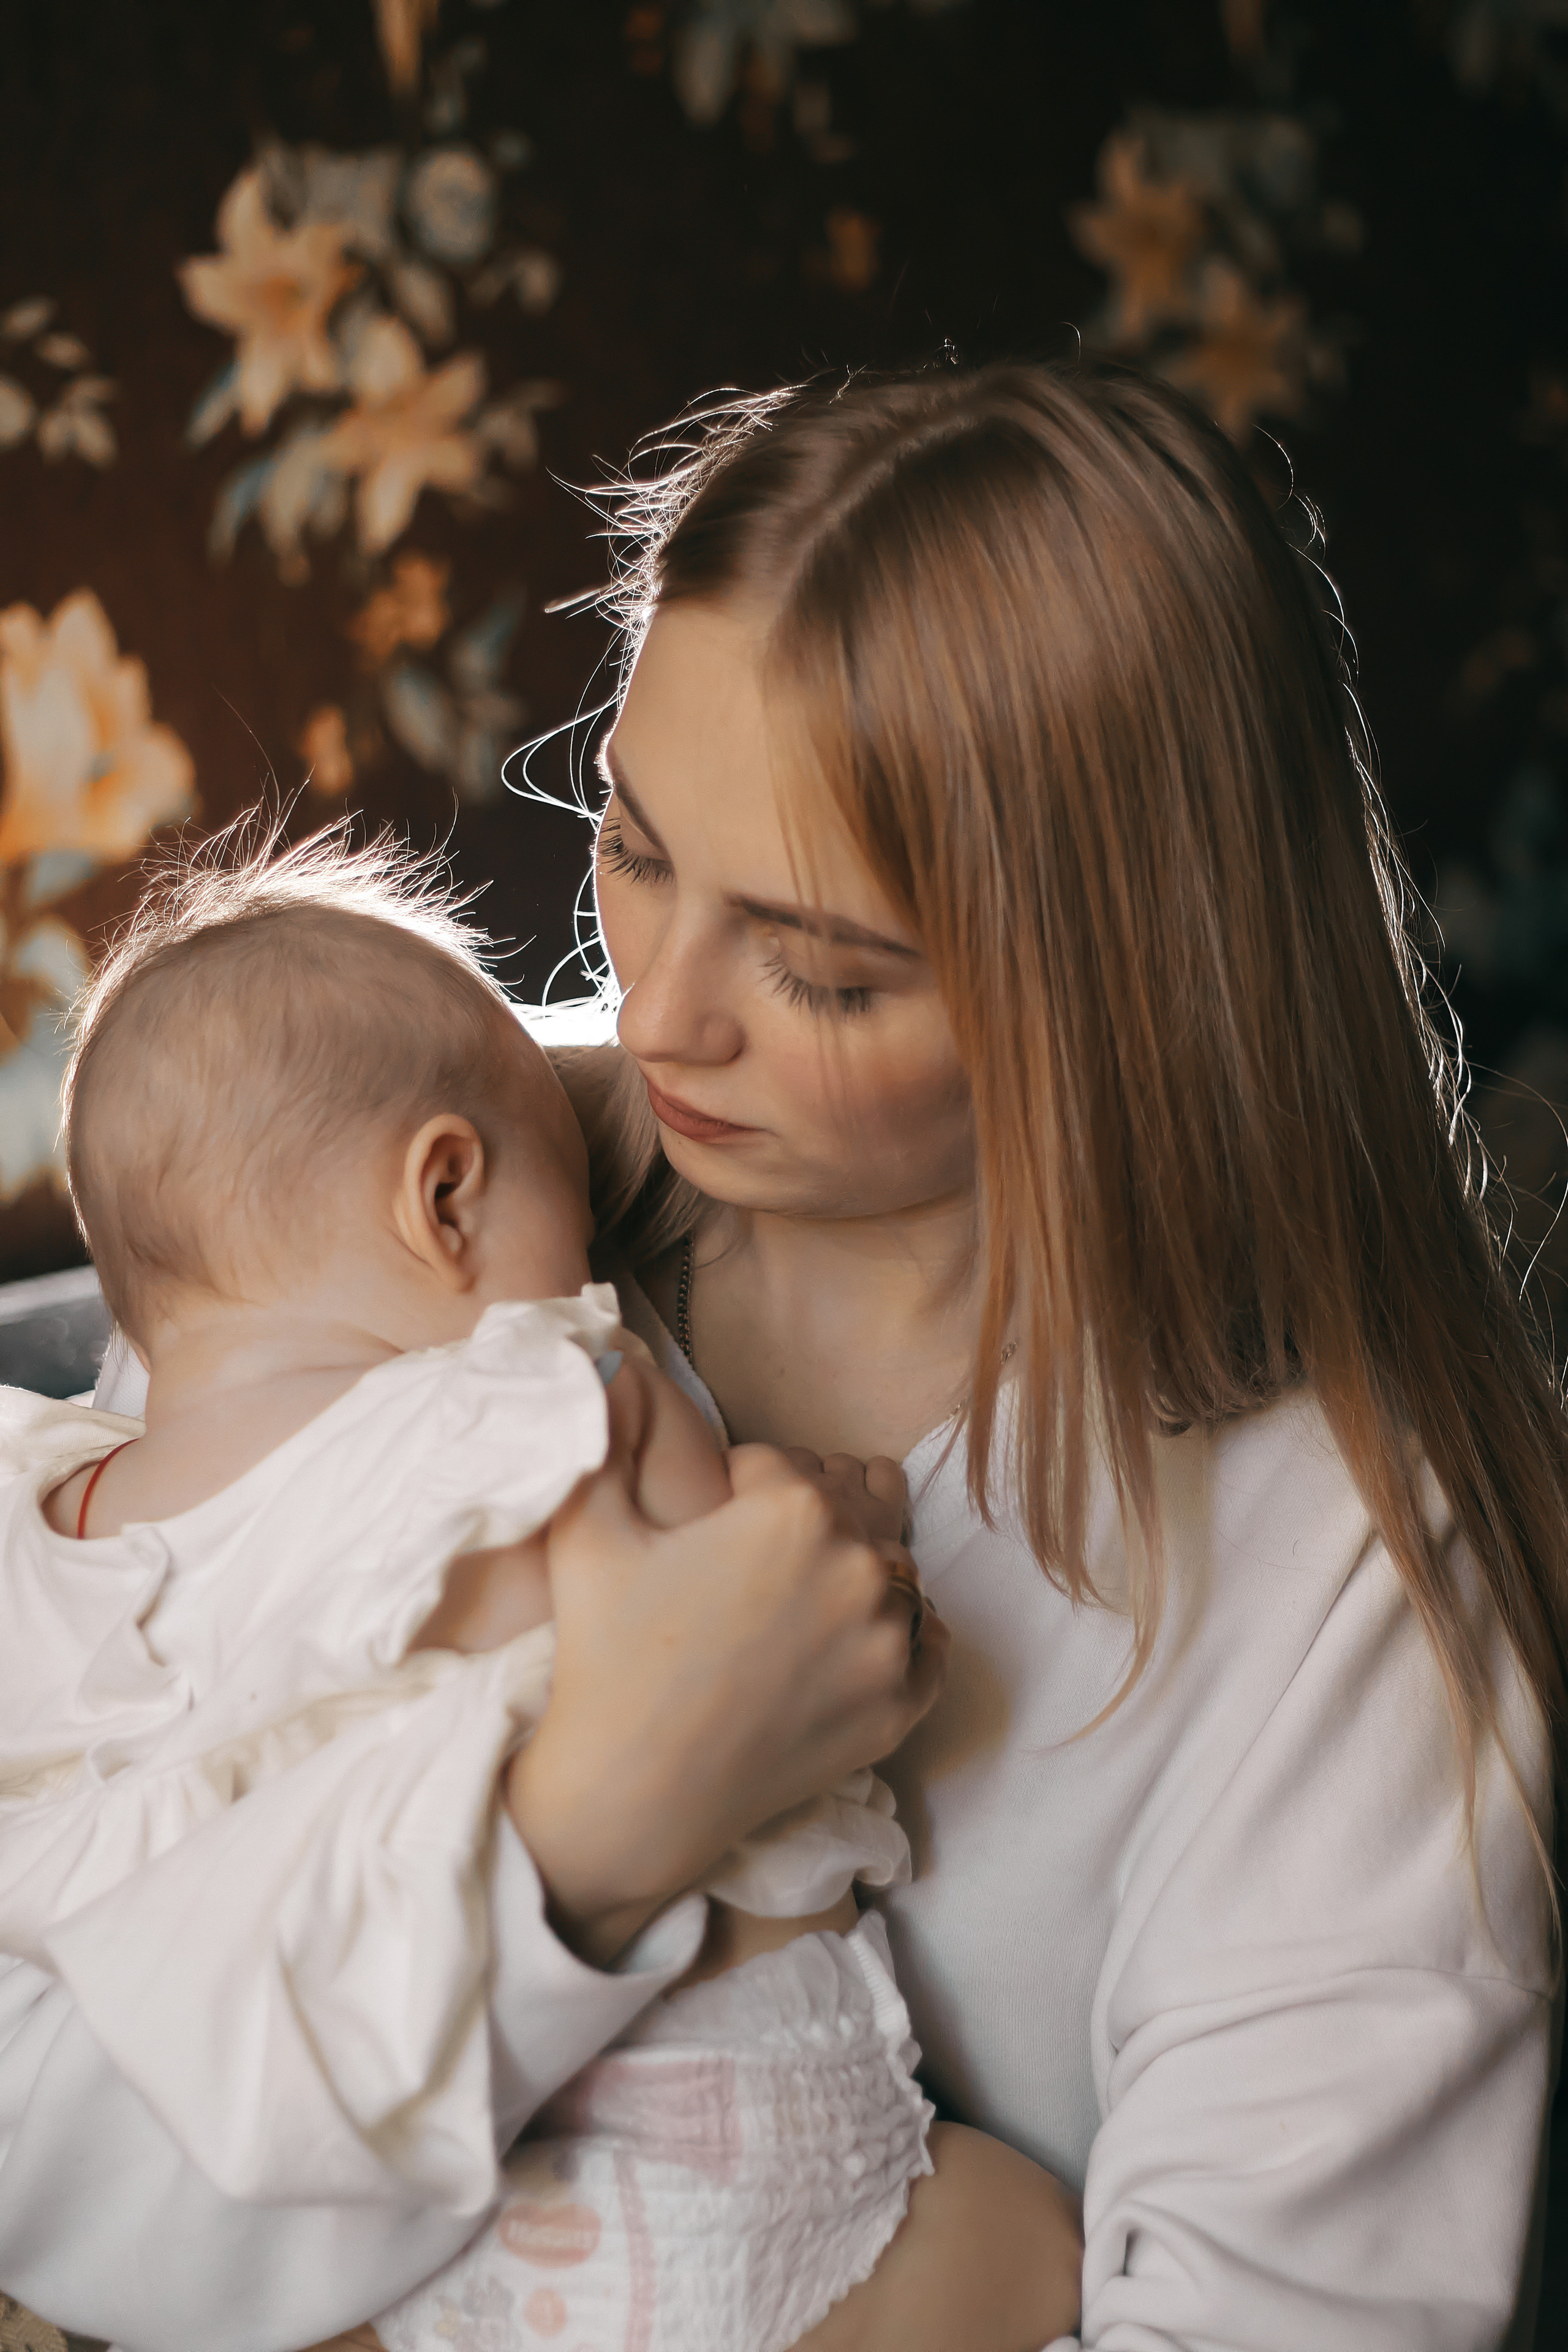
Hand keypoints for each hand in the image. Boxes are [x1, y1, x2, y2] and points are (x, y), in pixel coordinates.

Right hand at [508, 1442, 945, 1965]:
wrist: (631, 1793)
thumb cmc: (607, 1656)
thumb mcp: (587, 1529)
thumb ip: (607, 1429)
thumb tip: (616, 1361)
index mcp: (794, 1510)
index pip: (784, 1466)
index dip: (739, 1491)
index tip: (707, 1533)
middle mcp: (861, 1566)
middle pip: (848, 1512)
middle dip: (802, 1527)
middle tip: (745, 1575)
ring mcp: (891, 1641)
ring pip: (892, 1572)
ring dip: (854, 1579)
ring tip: (790, 1609)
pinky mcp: (904, 1706)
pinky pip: (926, 1642)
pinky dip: (897, 1638)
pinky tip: (845, 1646)